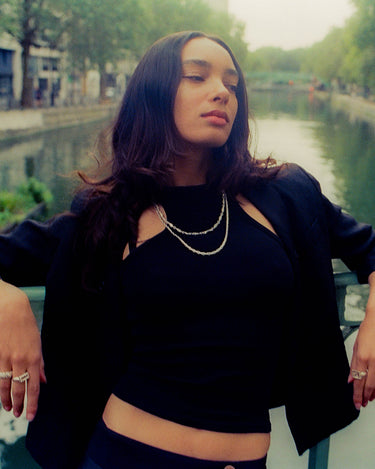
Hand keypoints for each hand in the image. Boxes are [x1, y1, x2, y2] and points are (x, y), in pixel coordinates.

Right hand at [0, 280, 45, 420]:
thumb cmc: (26, 324)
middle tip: (19, 414)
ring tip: (8, 408)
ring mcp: (7, 358)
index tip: (31, 416)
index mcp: (35, 357)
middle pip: (19, 389)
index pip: (34, 386)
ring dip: (6, 399)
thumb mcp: (38, 343)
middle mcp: (21, 360)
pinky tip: (1, 394)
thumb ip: (40, 363)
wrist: (10, 308)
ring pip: (5, 385)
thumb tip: (44, 380)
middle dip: (19, 404)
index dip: (33, 403)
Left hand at [348, 317, 374, 408]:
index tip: (356, 402)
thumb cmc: (368, 331)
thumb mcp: (356, 346)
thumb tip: (350, 379)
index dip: (356, 394)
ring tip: (369, 400)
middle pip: (368, 384)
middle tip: (362, 404)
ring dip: (373, 393)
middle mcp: (372, 360)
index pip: (358, 380)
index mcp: (362, 356)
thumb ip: (353, 364)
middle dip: (364, 396)